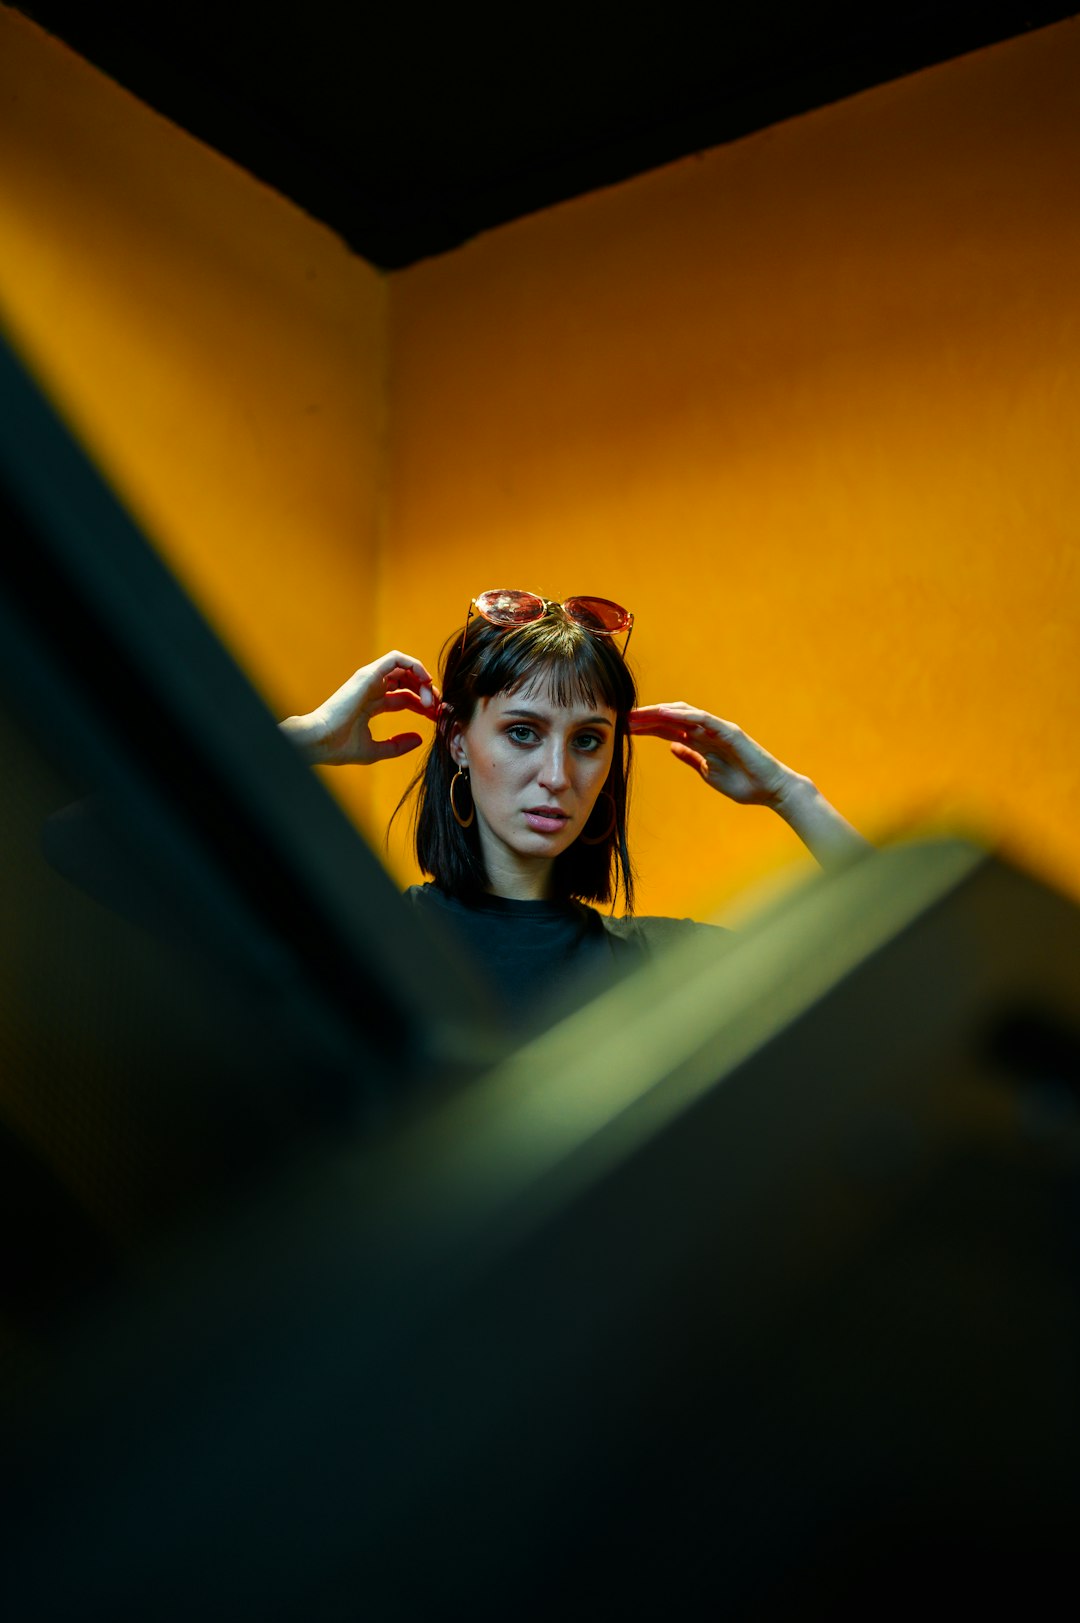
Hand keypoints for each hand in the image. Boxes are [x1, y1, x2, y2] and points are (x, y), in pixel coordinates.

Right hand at [280, 650, 439, 765]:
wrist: (320, 741)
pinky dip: (414, 665)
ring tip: (431, 698)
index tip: (435, 716)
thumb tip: (419, 739)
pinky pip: (396, 658)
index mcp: (372, 703)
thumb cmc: (340, 747)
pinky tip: (425, 681)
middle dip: (426, 692)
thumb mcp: (376, 750)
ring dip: (422, 680)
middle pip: (408, 681)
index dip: (423, 705)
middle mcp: (371, 688)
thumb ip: (397, 745)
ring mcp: (369, 680)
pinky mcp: (368, 674)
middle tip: (437, 707)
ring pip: (404, 667)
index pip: (405, 697)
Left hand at [629, 703, 794, 807]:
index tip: (624, 728)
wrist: (771, 790)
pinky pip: (703, 719)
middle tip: (622, 717)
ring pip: (684, 714)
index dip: (647, 728)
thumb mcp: (708, 773)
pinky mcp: (729, 731)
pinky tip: (664, 713)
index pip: (668, 730)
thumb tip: (672, 745)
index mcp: (701, 742)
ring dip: (660, 712)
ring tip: (638, 714)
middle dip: (647, 717)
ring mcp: (718, 729)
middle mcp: (708, 732)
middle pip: (671, 719)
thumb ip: (691, 757)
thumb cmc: (744, 784)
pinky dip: (683, 714)